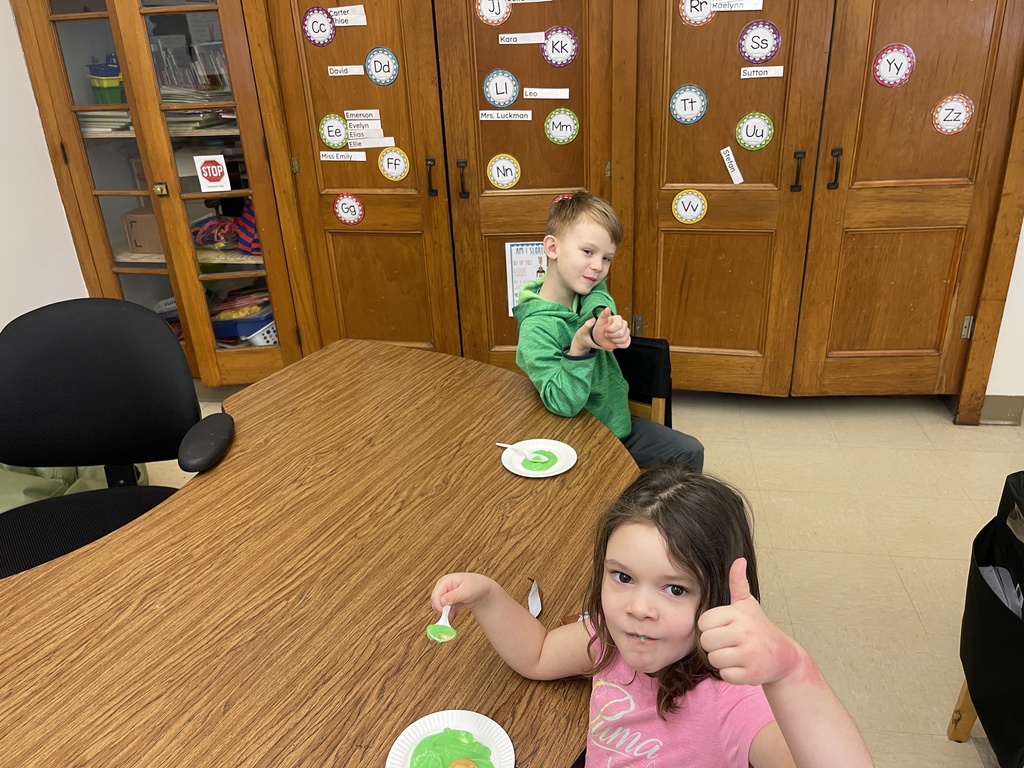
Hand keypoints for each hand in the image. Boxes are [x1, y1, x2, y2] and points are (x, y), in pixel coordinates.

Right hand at [430, 572, 495, 617]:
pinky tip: (457, 608)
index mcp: (445, 581)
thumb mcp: (466, 591)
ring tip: (457, 607)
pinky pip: (443, 608)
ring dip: (446, 610)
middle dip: (442, 608)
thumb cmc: (476, 586)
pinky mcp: (448, 599)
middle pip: (435, 601)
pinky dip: (449, 611)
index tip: (445, 613)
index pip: (435, 595)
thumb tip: (441, 601)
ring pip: (438, 605)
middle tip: (452, 611)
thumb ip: (453, 596)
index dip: (438, 605)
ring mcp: (445, 592)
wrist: (483, 590)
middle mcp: (443, 586)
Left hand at [591, 307, 630, 350]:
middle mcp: (624, 324)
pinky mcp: (627, 340)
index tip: (605, 329)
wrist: (599, 339)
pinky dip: (619, 345)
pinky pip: (626, 344)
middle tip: (607, 335)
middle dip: (611, 336)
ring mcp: (626, 332)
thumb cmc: (599, 329)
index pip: (618, 325)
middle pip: (621, 333)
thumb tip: (607, 308)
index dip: (610, 330)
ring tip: (610, 338)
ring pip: (624, 339)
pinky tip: (614, 342)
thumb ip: (603, 315)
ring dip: (614, 341)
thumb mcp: (599, 322)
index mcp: (618, 319)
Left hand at [698, 558, 801, 686]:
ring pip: (714, 660)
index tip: (724, 629)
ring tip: (736, 654)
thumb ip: (738, 583)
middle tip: (730, 644)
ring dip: (722, 661)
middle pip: (706, 642)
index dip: (710, 628)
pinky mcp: (752, 674)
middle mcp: (744, 632)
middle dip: (714, 646)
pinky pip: (725, 675)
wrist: (784, 656)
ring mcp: (749, 654)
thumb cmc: (759, 628)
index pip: (703, 623)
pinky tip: (743, 666)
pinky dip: (731, 674)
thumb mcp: (748, 604)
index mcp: (738, 614)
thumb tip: (739, 559)